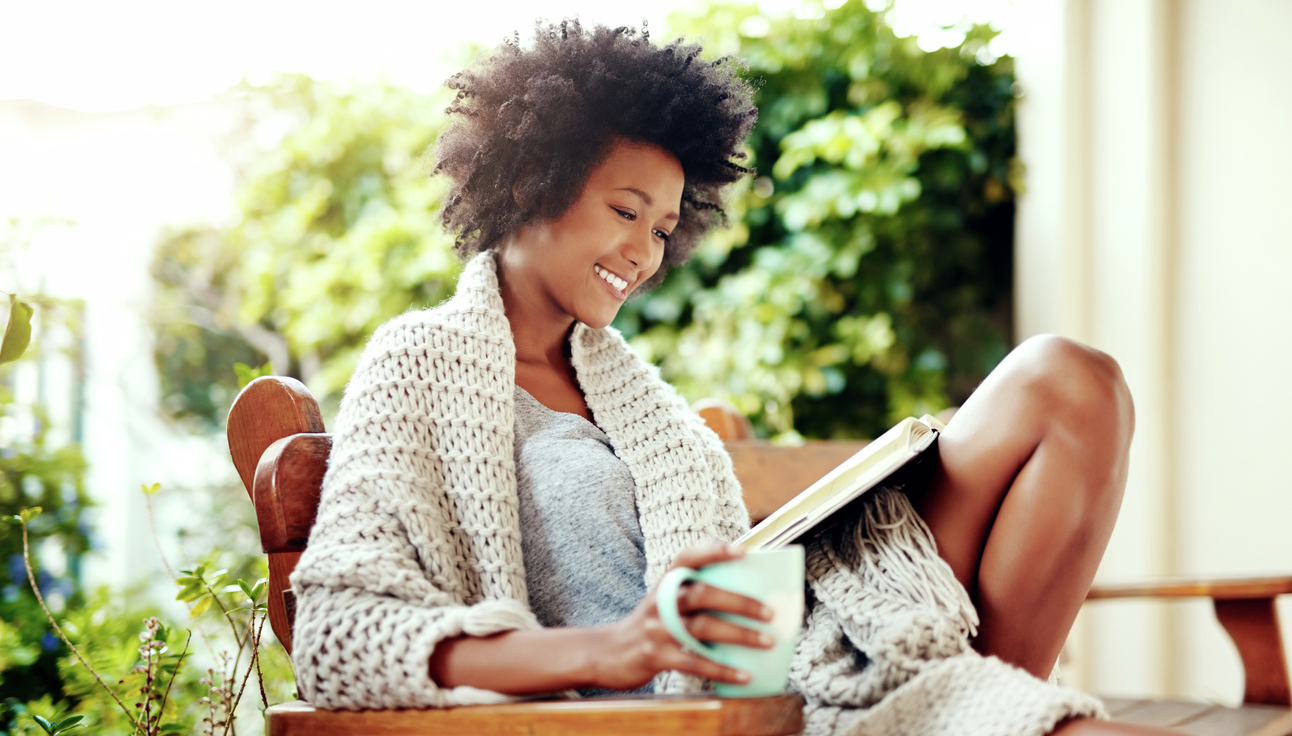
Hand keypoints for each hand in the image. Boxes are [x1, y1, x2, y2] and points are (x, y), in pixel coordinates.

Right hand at [587, 542, 775, 691]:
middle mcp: (661, 601)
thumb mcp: (665, 602)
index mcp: (666, 583)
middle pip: (702, 594)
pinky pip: (694, 662)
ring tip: (767, 642)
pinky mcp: (656, 656)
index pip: (689, 557)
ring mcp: (657, 629)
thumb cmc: (651, 626)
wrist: (607, 653)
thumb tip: (749, 599)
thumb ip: (694, 595)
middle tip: (769, 613)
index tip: (744, 551)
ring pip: (702, 628)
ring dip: (739, 635)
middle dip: (739, 602)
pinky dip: (722, 669)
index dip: (715, 551)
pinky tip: (743, 675)